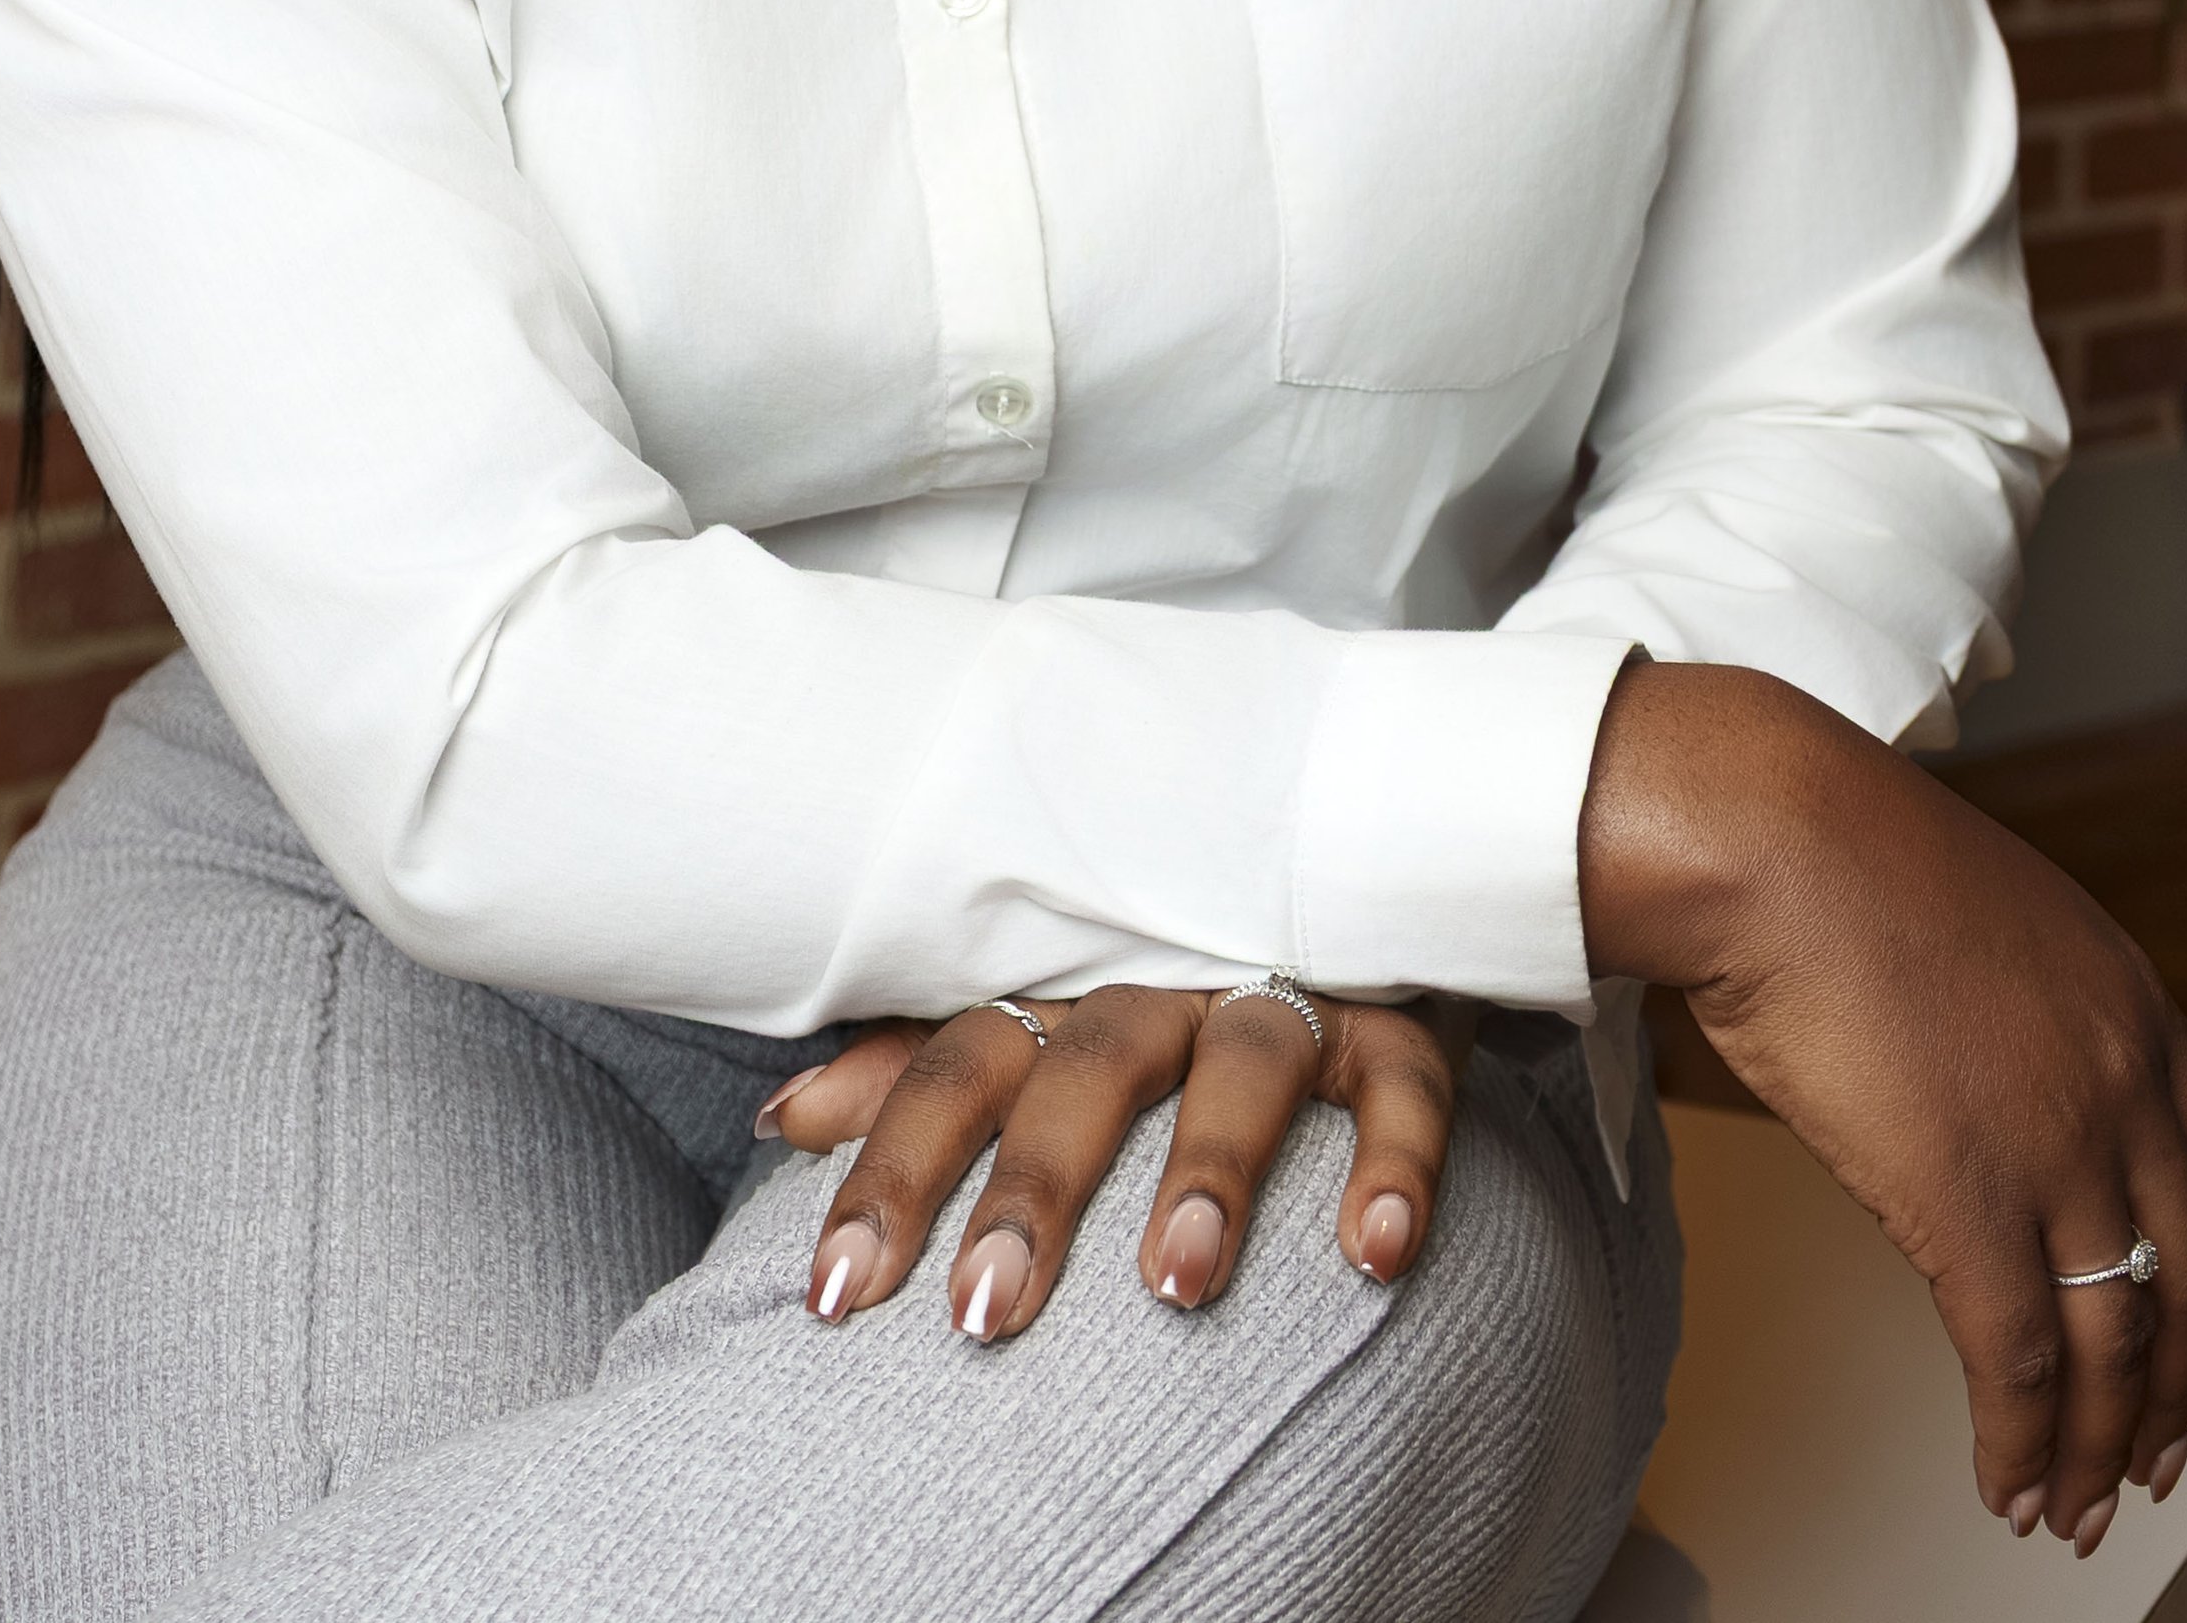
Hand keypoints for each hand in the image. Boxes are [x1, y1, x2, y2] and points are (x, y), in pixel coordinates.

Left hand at [755, 983, 1468, 1340]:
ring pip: (1243, 1062)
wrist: (1327, 871)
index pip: (955, 1066)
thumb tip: (783, 1118)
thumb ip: (913, 1068)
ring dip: (1209, 1168)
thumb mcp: (1030, 1018)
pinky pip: (1404, 1087)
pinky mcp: (1395, 1023)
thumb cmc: (1150, 981)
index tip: (835, 1296)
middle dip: (1033, 1187)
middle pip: (1085, 1067)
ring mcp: (1283, 994)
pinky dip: (1394, 1163)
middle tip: (985, 1315)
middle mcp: (1162, 981)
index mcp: (1062, 988)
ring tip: (1175, 1288)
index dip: (891, 1171)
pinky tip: (1374, 1255)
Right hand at [1582, 659, 2186, 1556]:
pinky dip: (2022, 1444)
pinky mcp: (1966, 1205)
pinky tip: (2009, 1480)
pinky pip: (2019, 1365)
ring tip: (2077, 1506)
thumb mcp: (1995, 921)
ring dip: (2099, 1446)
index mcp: (2132, 1006)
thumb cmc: (1839, 859)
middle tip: (2154, 1457)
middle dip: (2173, 1390)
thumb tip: (2007, 1092)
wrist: (1770, 838)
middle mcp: (2118, 1084)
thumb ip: (2033, 1018)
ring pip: (2114, 1343)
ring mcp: (2054, 1148)